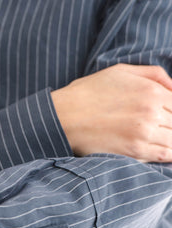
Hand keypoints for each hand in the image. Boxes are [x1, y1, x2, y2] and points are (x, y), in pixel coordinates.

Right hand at [50, 64, 171, 162]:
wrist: (65, 116)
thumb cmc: (90, 92)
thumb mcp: (122, 71)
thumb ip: (154, 74)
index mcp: (152, 91)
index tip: (164, 115)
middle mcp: (151, 112)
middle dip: (170, 124)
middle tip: (156, 125)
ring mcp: (144, 133)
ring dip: (169, 139)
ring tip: (157, 137)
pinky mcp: (134, 151)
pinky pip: (164, 156)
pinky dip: (167, 154)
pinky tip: (160, 149)